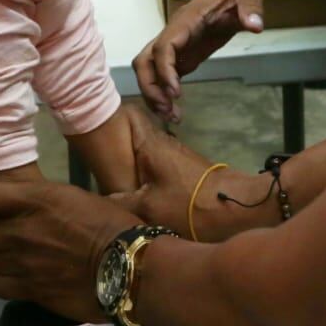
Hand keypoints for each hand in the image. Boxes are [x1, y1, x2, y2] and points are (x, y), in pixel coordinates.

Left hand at [0, 179, 140, 322]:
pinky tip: (20, 278)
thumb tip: (32, 205)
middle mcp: (20, 231)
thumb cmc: (112, 224)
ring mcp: (22, 264)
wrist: (129, 267)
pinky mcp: (30, 291)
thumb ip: (44, 202)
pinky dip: (6, 281)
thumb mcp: (76, 197)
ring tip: (13, 255)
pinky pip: (0, 287)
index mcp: (35, 200)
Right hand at [110, 116, 274, 240]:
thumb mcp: (148, 207)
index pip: (126, 117)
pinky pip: (154, 169)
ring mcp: (173, 156)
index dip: (109, 121)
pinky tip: (134, 196)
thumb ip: (120, 202)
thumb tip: (98, 202)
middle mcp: (161, 143)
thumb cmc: (189, 203)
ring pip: (142, 157)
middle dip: (114, 152)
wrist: (234, 208)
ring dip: (129, 169)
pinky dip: (143, 178)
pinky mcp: (182, 170)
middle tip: (95, 168)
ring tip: (110, 185)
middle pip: (130, 139)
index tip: (92, 131)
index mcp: (149, 143)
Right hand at [134, 0, 263, 120]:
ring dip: (153, 95)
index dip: (164, 70)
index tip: (176, 92)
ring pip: (147, 71)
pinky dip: (162, 96)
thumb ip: (250, 9)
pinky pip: (160, 77)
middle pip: (144, 61)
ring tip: (171, 117)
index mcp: (185, 22)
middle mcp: (172, 35)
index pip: (164, 46)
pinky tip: (174, 112)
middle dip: (150, 88)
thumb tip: (255, 26)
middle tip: (168, 111)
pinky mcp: (179, 57)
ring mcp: (173, 47)